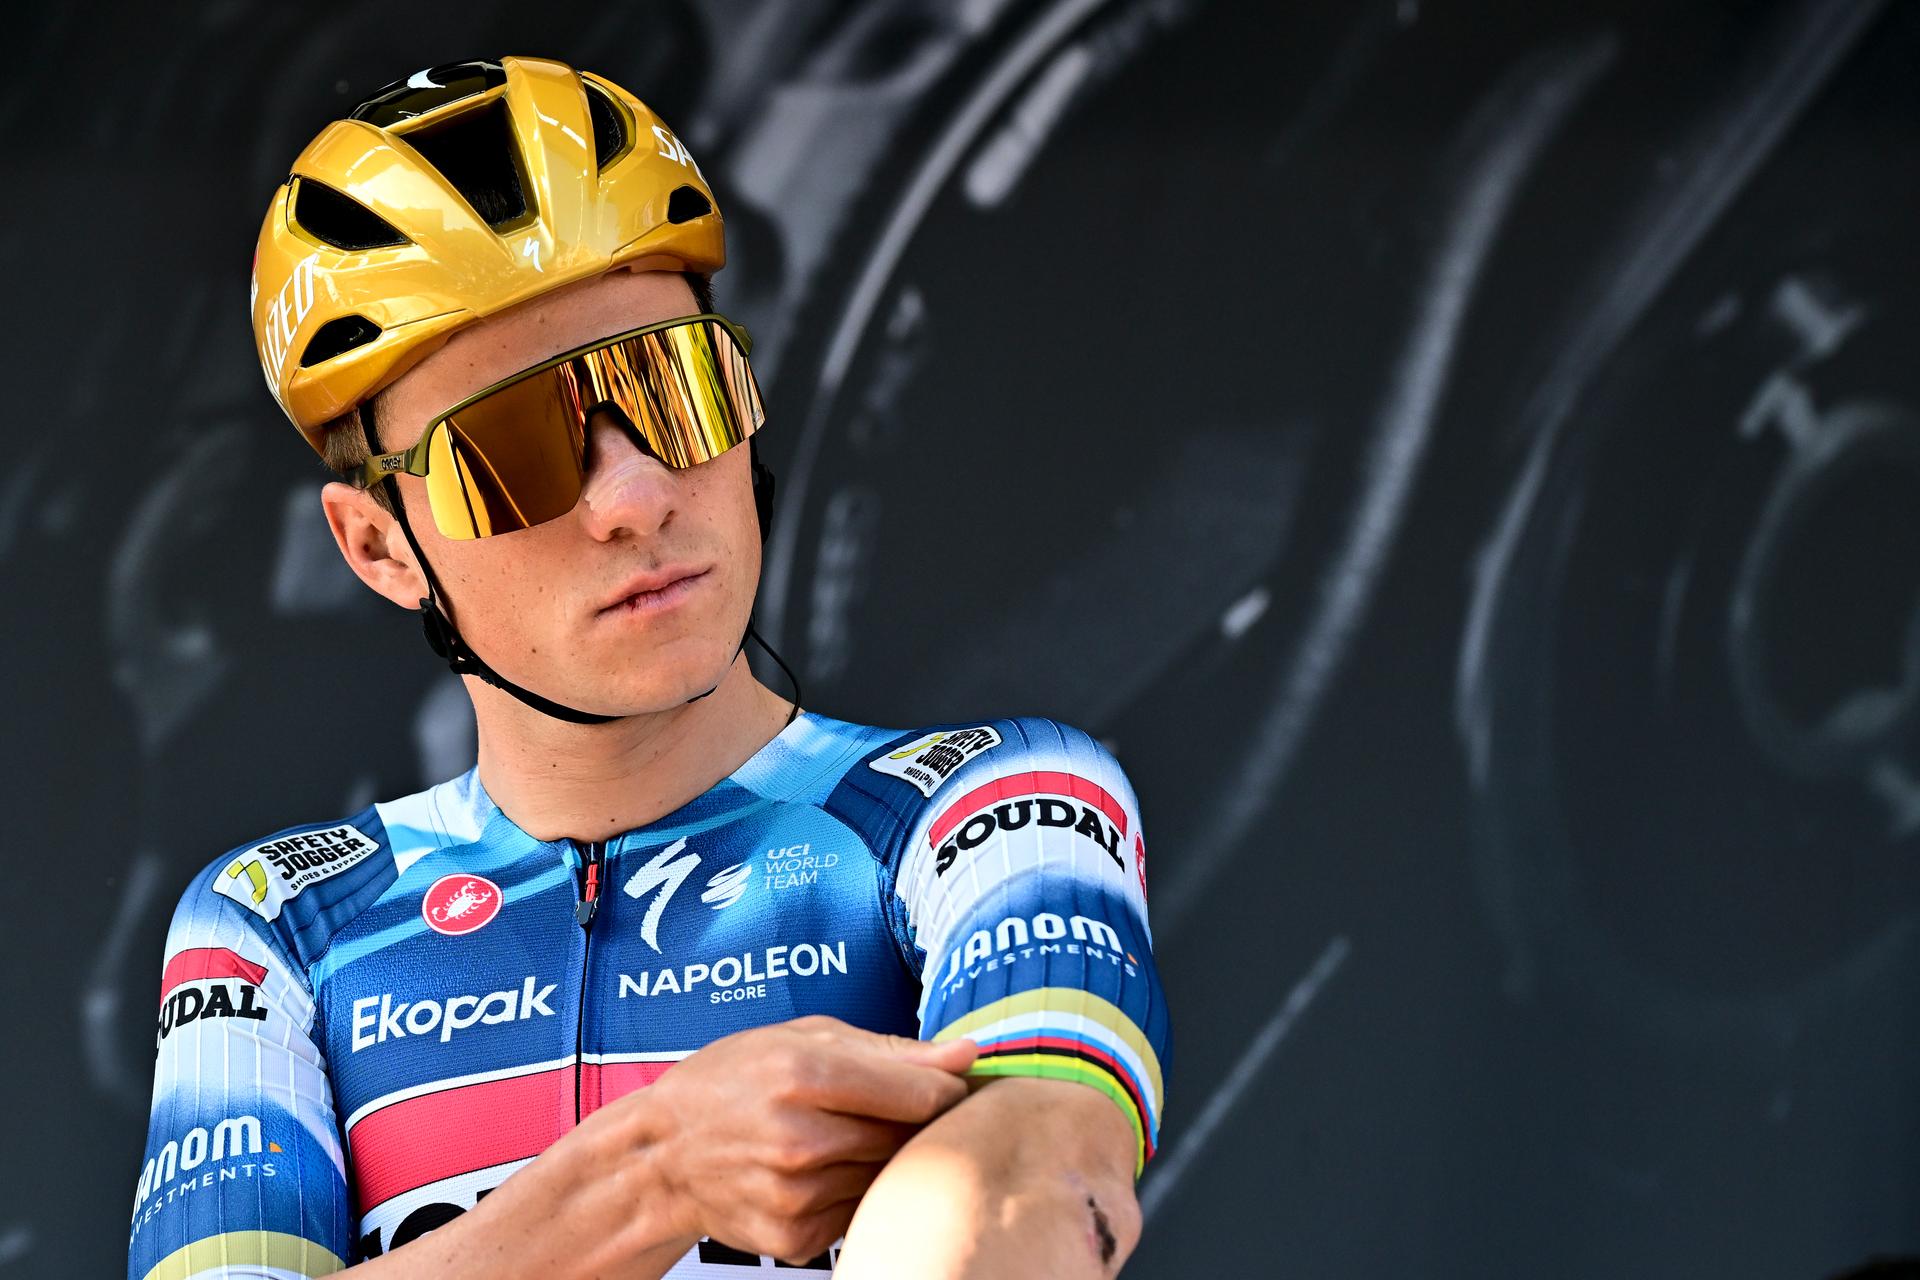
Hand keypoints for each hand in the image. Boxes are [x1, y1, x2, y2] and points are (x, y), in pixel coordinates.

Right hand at [636, 1015, 978, 1264]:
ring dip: (880, 1158)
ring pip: (887, 1177)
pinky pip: (858, 1213)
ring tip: (840, 1136)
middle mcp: (801, 1140)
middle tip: (880, 1108)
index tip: (942, 1086)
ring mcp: (798, 1196)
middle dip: (910, 1122)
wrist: (661, 1155)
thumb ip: (890, 1049)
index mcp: (805, 1075)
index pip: (922, 1094)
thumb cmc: (730, 1082)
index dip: (944, 1090)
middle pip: (909, 1138)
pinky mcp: (795, 1238)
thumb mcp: (801, 1038)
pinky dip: (851, 1192)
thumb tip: (966, 1054)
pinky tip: (818, 1172)